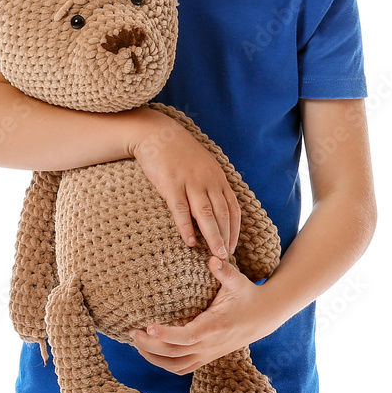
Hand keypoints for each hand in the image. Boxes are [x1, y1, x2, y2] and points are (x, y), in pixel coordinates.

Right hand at [129, 110, 240, 260]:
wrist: (157, 134)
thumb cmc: (179, 153)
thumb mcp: (203, 166)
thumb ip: (211, 185)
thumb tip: (216, 210)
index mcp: (218, 177)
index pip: (232, 208)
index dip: (234, 230)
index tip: (233, 248)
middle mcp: (208, 180)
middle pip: (222, 214)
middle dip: (226, 238)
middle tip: (226, 258)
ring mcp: (190, 181)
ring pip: (206, 214)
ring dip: (213, 237)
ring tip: (216, 256)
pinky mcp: (171, 183)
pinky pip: (180, 209)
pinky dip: (186, 227)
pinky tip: (189, 242)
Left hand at [130, 256, 275, 373]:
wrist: (263, 317)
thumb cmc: (247, 295)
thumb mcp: (238, 281)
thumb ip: (225, 270)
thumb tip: (213, 257)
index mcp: (215, 326)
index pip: (188, 337)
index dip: (167, 335)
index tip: (149, 327)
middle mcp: (210, 345)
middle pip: (175, 354)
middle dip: (151, 346)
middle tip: (132, 331)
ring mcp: (208, 354)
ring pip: (176, 366)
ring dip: (154, 358)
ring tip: (137, 342)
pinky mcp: (207, 357)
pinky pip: (182, 368)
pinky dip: (164, 364)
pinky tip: (151, 351)